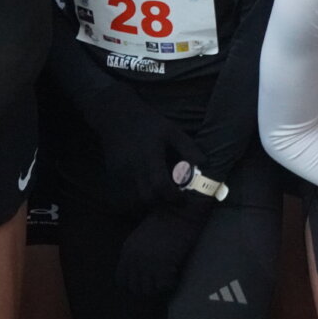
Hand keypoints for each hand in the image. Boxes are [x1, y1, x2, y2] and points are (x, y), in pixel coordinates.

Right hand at [92, 85, 203, 207]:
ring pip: (134, 199)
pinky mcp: (112, 175)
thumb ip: (188, 148)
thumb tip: (205, 164)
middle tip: (173, 198)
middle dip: (162, 202)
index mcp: (150, 156)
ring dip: (148, 203)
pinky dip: (135, 199)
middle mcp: (133, 167)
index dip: (173, 196)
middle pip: (147, 197)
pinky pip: (123, 195)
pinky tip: (145, 191)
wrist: (117, 116)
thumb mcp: (172, 131)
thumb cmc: (149, 123)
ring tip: (160, 195)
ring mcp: (120, 172)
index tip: (183, 199)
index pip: (160, 185)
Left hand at [115, 192, 211, 297]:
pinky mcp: (164, 263)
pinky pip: (163, 285)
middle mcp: (134, 259)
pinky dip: (169, 284)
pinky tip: (175, 278)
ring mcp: (148, 262)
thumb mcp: (143, 234)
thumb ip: (138, 251)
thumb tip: (141, 267)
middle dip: (146, 289)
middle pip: (134, 288)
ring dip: (157, 289)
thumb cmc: (166, 219)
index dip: (133, 283)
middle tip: (158, 284)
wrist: (181, 212)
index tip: (146, 281)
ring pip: (147, 290)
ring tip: (167, 281)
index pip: (121, 279)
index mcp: (127, 251)